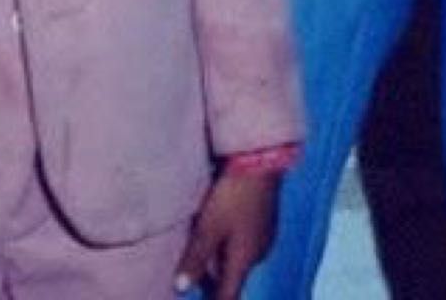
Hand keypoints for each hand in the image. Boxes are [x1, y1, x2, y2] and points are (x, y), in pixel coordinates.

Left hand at [175, 171, 280, 298]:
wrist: (261, 159)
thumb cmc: (233, 195)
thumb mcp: (209, 227)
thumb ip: (195, 259)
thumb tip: (180, 288)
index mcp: (244, 261)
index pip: (228, 296)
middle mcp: (257, 253)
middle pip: (231, 276)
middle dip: (212, 278)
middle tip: (190, 271)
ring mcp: (264, 236)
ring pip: (237, 257)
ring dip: (220, 257)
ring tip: (199, 246)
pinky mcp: (265, 220)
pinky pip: (243, 240)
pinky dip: (229, 240)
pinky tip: (216, 225)